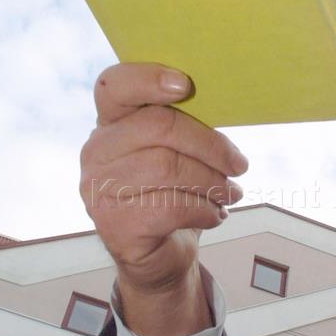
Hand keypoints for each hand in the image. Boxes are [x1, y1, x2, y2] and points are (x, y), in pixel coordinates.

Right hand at [80, 63, 247, 335]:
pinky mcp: (114, 225)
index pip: (115, 85)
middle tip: (239, 164)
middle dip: (209, 144)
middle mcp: (96, 151)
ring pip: (168, 168)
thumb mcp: (177, 153)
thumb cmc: (173, 193)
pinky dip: (205, 210)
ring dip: (212, 182)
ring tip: (231, 193)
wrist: (159, 256)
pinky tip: (215, 214)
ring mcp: (99, 189)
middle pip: (158, 126)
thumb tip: (222, 108)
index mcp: (111, 122)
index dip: (149, 79)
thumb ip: (184, 127)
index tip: (186, 85)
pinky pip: (171, 207)